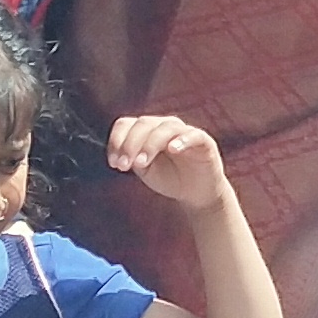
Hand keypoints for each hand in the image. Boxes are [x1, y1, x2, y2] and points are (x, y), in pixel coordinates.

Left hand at [107, 114, 232, 213]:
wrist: (196, 193)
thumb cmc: (169, 178)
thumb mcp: (144, 169)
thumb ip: (132, 159)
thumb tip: (121, 154)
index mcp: (147, 130)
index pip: (126, 124)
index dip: (116, 141)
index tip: (114, 163)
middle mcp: (164, 125)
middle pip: (143, 124)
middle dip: (130, 145)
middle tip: (125, 166)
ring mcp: (184, 131)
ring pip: (165, 128)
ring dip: (150, 144)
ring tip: (141, 164)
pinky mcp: (203, 141)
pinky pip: (193, 135)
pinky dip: (182, 140)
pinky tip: (172, 149)